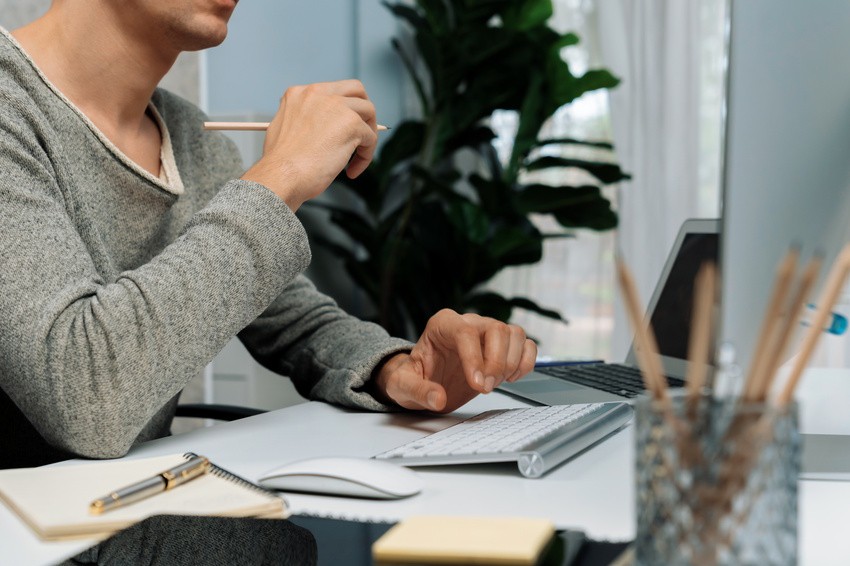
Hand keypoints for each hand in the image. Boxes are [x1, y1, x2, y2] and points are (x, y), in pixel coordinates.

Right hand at [241, 79, 377, 210]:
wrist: (281, 176)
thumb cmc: (281, 164)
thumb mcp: (284, 129)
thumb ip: (305, 120)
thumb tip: (328, 128)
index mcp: (299, 93)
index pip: (333, 91)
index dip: (342, 110)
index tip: (341, 129)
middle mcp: (318, 93)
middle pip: (356, 90)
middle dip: (363, 111)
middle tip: (362, 133)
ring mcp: (337, 106)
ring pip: (369, 112)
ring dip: (367, 135)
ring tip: (356, 157)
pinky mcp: (351, 123)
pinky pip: (370, 138)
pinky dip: (365, 157)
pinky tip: (351, 171)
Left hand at [372, 309, 536, 412]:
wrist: (426, 381)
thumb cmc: (414, 377)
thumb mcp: (403, 386)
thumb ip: (417, 391)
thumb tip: (437, 398)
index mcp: (442, 324)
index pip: (465, 332)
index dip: (474, 358)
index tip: (477, 384)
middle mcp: (468, 323)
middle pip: (496, 329)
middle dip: (495, 363)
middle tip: (484, 389)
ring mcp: (487, 332)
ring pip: (514, 334)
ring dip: (511, 362)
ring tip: (495, 383)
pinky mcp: (502, 346)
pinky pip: (525, 345)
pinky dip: (525, 362)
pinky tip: (511, 377)